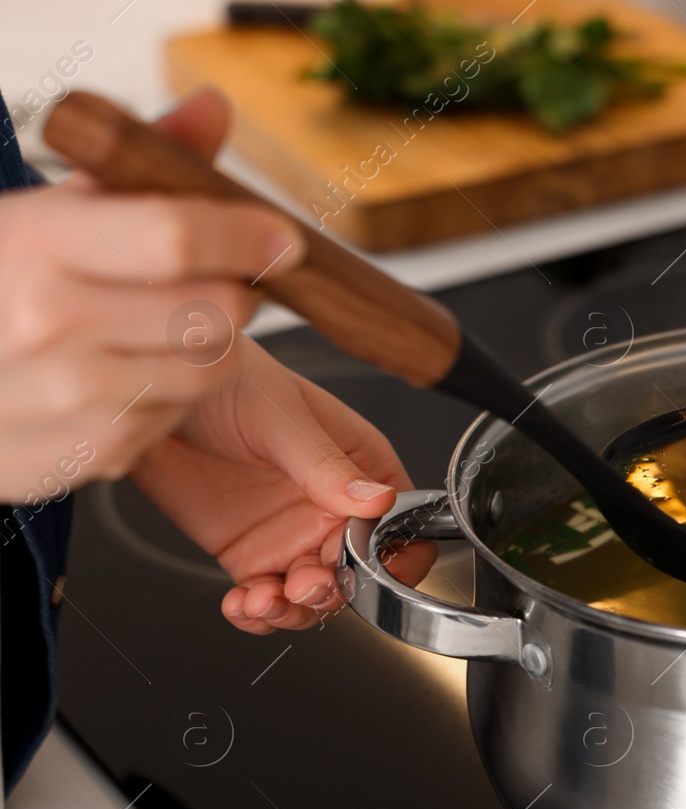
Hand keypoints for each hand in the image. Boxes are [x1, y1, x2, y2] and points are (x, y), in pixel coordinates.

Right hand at [0, 89, 302, 502]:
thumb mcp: (41, 214)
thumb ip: (131, 165)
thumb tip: (212, 107)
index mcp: (34, 246)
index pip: (176, 237)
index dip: (245, 235)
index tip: (279, 237)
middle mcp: (50, 324)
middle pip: (218, 308)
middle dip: (234, 292)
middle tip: (208, 283)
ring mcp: (71, 398)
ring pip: (214, 368)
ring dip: (211, 346)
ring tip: (160, 327)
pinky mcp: (90, 453)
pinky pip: (179, 416)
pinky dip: (173, 395)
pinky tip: (129, 373)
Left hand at [119, 88, 433, 632]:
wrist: (143, 389)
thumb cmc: (222, 379)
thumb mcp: (279, 418)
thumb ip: (326, 465)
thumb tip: (377, 499)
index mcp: (357, 463)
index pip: (401, 522)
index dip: (398, 556)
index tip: (374, 573)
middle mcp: (330, 502)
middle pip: (361, 571)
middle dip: (337, 591)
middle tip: (307, 585)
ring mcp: (288, 531)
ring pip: (315, 595)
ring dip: (296, 609)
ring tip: (267, 599)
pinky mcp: (245, 552)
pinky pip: (265, 600)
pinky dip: (258, 614)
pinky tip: (242, 603)